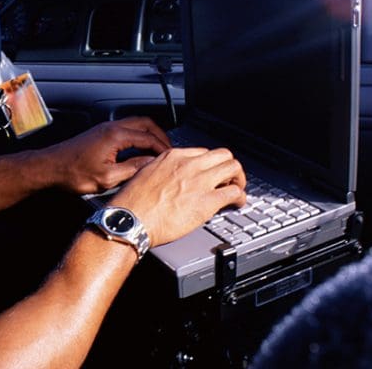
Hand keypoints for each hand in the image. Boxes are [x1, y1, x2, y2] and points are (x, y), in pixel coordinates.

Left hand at [45, 117, 171, 194]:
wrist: (50, 168)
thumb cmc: (72, 173)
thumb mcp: (107, 178)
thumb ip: (132, 169)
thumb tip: (150, 164)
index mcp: (115, 135)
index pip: (148, 137)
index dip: (163, 148)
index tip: (171, 157)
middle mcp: (111, 127)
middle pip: (145, 123)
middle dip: (160, 136)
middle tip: (169, 150)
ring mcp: (104, 128)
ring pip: (135, 124)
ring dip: (149, 134)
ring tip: (157, 149)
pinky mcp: (100, 133)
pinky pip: (125, 129)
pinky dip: (137, 136)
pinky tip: (139, 149)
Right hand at [110, 147, 245, 245]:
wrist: (131, 219)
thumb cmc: (133, 202)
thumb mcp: (144, 174)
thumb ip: (162, 171)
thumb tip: (170, 178)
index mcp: (173, 157)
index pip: (203, 152)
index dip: (209, 164)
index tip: (210, 173)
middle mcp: (189, 164)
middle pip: (223, 155)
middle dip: (229, 167)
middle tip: (228, 179)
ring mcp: (200, 181)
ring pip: (233, 168)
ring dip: (238, 179)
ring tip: (236, 189)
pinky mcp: (207, 201)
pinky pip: (235, 192)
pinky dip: (240, 197)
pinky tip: (237, 203)